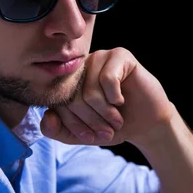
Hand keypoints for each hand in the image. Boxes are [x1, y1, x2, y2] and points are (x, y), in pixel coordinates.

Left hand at [40, 47, 173, 146]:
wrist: (145, 125)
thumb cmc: (111, 126)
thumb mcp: (81, 134)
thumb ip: (56, 130)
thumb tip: (47, 115)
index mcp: (67, 82)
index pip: (58, 103)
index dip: (73, 125)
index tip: (89, 137)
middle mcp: (80, 66)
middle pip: (73, 96)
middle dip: (91, 120)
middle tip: (107, 129)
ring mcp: (99, 57)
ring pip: (90, 90)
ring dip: (106, 112)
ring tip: (116, 118)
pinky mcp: (119, 55)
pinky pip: (108, 78)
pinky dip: (115, 97)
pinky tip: (121, 99)